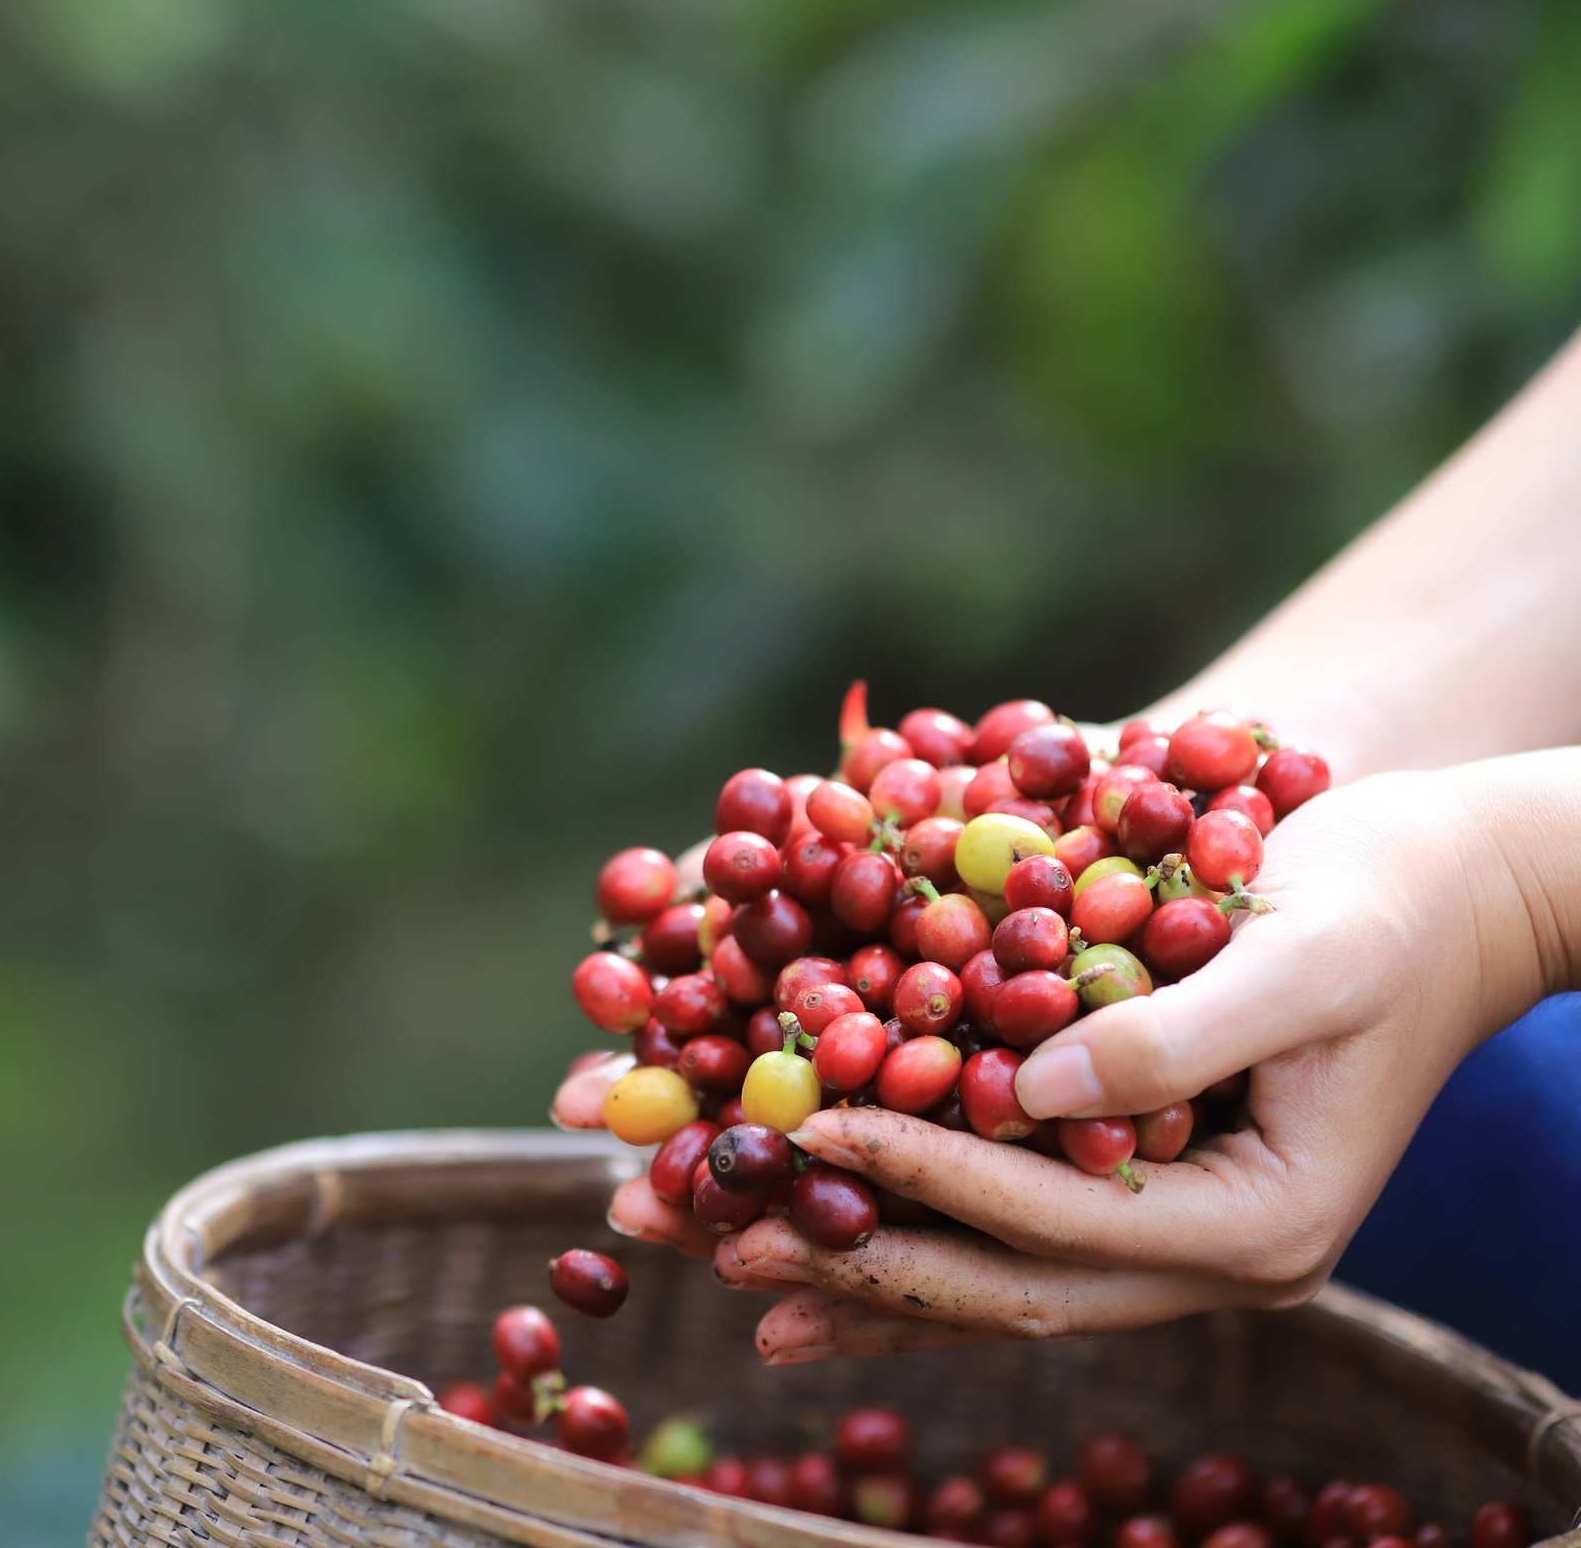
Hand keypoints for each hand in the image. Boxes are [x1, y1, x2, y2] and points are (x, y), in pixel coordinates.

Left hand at [584, 752, 1577, 1361]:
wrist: (1460, 891)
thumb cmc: (1393, 899)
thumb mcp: (1307, 955)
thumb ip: (1179, 1032)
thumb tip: (1037, 1090)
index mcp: (1260, 1224)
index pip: (1055, 1220)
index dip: (923, 1171)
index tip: (804, 1121)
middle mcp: (1209, 1259)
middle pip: (999, 1283)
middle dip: (852, 1257)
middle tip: (714, 1239)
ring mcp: (1170, 1238)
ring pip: (984, 1275)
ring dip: (852, 1263)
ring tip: (720, 1253)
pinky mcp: (1137, 1191)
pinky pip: (997, 1232)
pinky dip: (899, 1226)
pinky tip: (803, 1226)